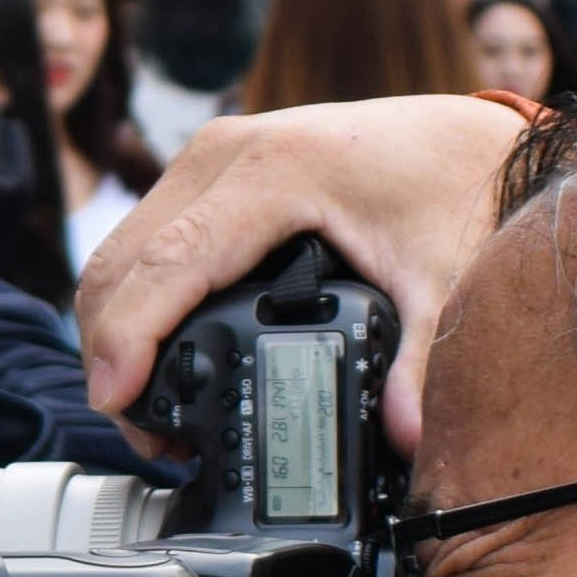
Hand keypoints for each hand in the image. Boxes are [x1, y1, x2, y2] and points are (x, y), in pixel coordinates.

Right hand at [70, 95, 531, 452]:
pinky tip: (155, 355)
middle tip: (143, 432)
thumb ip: (423, 360)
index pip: (170, 262)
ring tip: (146, 409)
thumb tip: (407, 435)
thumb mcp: (443, 279)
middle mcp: (226, 153)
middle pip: (122, 259)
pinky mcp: (208, 174)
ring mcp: (210, 159)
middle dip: (112, 351)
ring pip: (121, 251)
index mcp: (277, 170)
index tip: (116, 399)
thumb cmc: (452, 190)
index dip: (130, 336)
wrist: (464, 141)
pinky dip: (135, 301)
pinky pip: (144, 240)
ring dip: (116, 330)